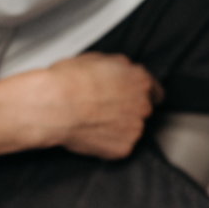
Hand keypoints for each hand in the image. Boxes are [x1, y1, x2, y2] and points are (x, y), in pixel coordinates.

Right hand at [41, 53, 162, 158]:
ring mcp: (136, 128)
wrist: (52, 105)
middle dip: (128, 111)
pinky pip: (119, 147)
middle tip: (103, 110)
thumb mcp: (99, 59)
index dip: (142, 95)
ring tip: (93, 122)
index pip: (155, 92)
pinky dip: (108, 144)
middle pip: (143, 111)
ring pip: (132, 129)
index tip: (132, 98)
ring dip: (118, 128)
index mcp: (141, 81)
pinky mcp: (124, 148)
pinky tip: (91, 135)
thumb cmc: (68, 81)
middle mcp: (144, 105)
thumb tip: (123, 70)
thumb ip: (120, 68)